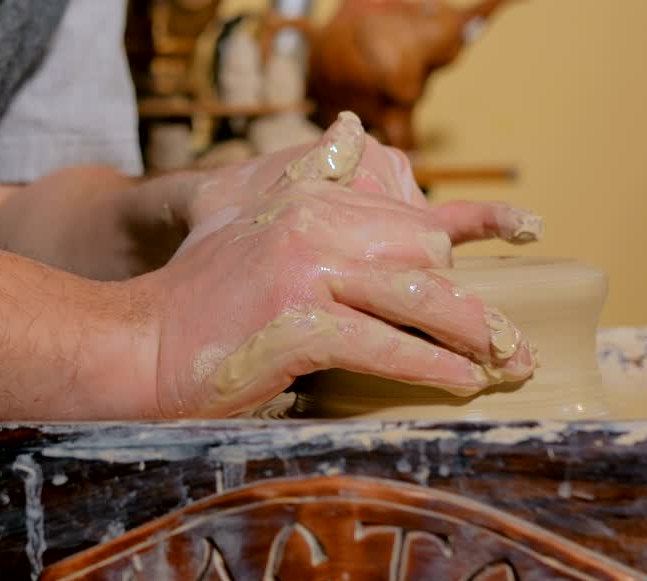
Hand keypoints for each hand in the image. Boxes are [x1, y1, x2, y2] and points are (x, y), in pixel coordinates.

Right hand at [127, 113, 537, 417]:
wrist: (137, 344)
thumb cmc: (197, 298)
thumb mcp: (245, 214)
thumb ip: (303, 176)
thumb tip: (351, 130)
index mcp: (307, 196)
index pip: (408, 218)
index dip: (445, 255)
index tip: (480, 279)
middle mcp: (310, 221)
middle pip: (425, 251)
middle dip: (464, 298)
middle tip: (503, 339)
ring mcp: (304, 270)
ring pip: (418, 296)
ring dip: (475, 334)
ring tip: (509, 363)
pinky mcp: (297, 323)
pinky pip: (386, 346)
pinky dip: (431, 368)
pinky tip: (462, 384)